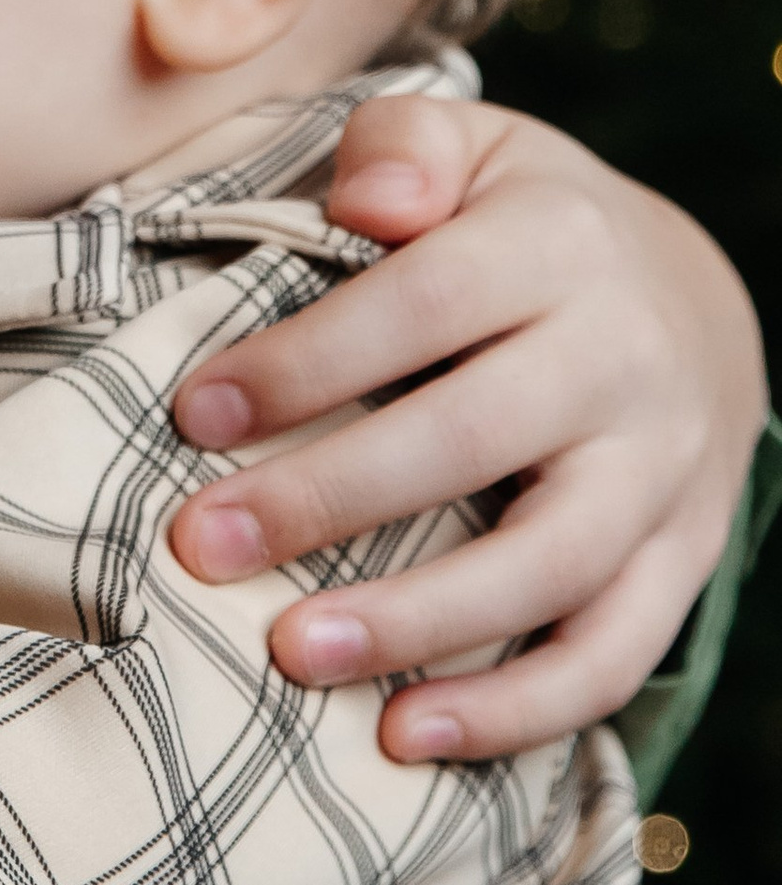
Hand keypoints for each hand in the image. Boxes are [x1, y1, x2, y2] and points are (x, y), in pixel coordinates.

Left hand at [164, 95, 766, 762]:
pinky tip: (404, 736)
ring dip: (420, 622)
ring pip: (552, 563)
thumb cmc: (519, 227)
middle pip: (476, 438)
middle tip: (199, 546)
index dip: (308, 361)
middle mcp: (624, 356)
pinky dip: (516, 710)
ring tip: (293, 657)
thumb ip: (402, 148)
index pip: (427, 303)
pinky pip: (611, 654)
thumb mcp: (473, 149)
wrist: (692, 305)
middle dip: (330, 498)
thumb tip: (367, 200)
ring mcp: (664, 469)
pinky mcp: (682, 559)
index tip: (192, 414)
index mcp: (556, 245)